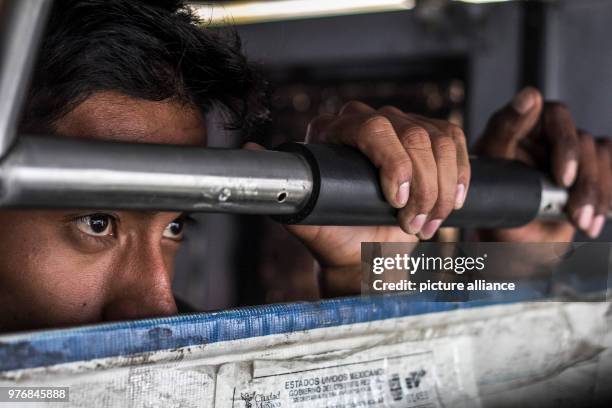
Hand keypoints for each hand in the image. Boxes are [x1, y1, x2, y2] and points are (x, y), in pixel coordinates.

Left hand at [246, 101, 469, 294]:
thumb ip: (282, 191)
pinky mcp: (429, 138)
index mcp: (334, 131)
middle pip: (412, 134)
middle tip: (413, 226)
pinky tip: (452, 202)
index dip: (393, 164)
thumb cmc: (335, 237)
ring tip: (425, 225)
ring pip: (439, 141)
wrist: (364, 253)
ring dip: (441, 189)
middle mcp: (368, 121)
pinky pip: (456, 143)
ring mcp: (401, 125)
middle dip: (422, 187)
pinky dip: (459, 176)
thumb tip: (248, 151)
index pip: (372, 129)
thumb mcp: (307, 220)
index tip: (397, 202)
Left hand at [476, 87, 611, 240]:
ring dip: (595, 193)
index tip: (562, 176)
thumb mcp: (491, 168)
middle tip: (573, 210)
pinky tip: (592, 219)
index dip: (564, 144)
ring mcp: (570, 149)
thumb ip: (505, 130)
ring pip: (599, 154)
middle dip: (582, 180)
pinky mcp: (589, 165)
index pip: (550, 114)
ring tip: (580, 221)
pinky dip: (606, 195)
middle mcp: (546, 133)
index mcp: (520, 126)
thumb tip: (528, 97)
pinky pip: (610, 167)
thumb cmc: (495, 203)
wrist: (514, 240)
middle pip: (581, 139)